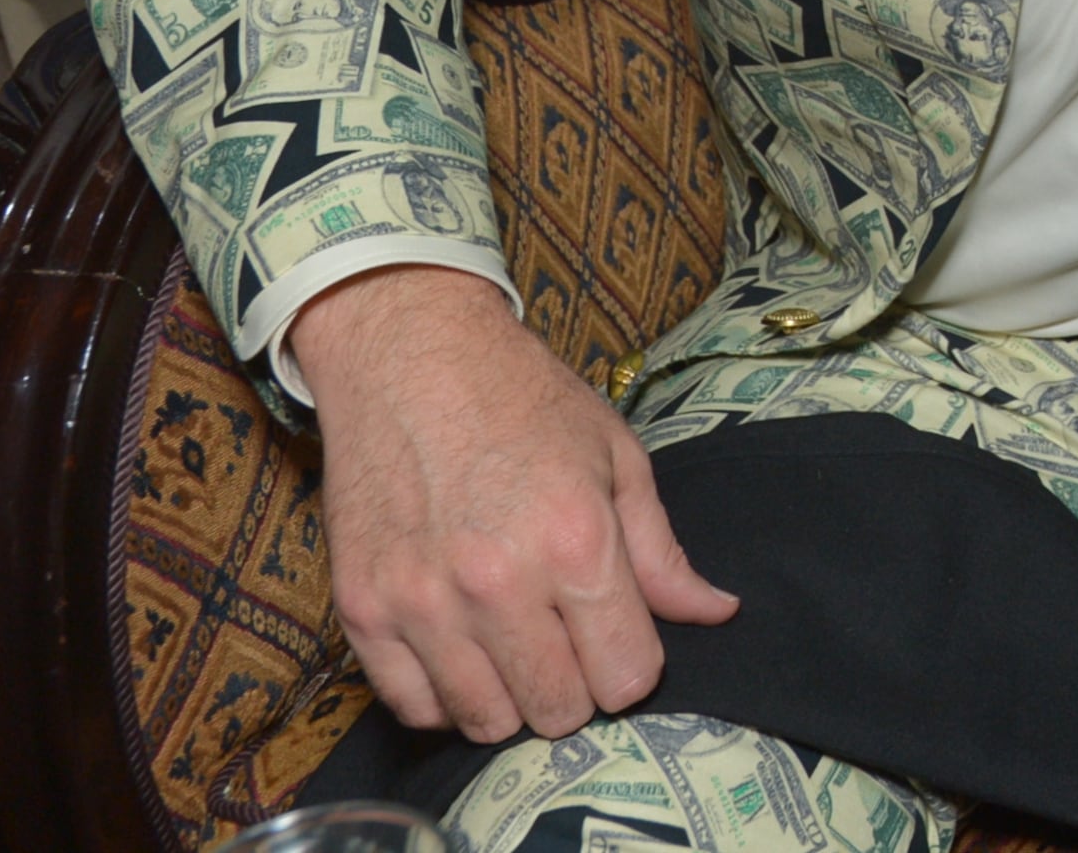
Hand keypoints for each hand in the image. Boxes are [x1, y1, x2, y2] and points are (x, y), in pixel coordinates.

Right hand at [294, 266, 737, 742]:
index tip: (621, 640)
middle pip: (557, 710)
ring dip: (511, 697)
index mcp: (576, 542)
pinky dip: (443, 695)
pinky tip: (461, 647)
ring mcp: (421, 602)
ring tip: (515, 643)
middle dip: (577, 687)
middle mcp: (497, 583)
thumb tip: (716, 613)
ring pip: (485, 722)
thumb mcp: (616, 458)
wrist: (410, 355)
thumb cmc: (524, 400)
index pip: (627, 677)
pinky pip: (412, 707)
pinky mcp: (361, 609)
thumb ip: (661, 553)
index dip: (634, 667)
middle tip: (568, 641)